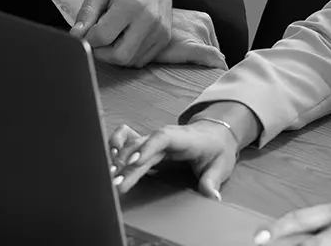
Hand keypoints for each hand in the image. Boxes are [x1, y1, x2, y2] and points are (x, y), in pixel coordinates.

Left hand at [70, 0, 184, 66]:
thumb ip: (87, 12)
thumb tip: (76, 35)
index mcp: (130, 4)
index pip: (103, 37)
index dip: (89, 39)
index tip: (87, 32)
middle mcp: (148, 20)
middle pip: (119, 56)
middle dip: (102, 53)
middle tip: (97, 40)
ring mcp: (159, 31)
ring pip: (131, 61)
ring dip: (115, 55)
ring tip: (113, 36)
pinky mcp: (165, 37)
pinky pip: (142, 59)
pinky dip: (129, 55)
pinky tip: (125, 38)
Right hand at [106, 119, 242, 200]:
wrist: (214, 134)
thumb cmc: (216, 148)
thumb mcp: (221, 165)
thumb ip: (212, 181)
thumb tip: (211, 196)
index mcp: (182, 138)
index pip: (162, 138)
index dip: (147, 148)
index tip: (134, 162)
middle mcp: (163, 137)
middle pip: (141, 147)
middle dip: (127, 165)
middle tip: (117, 183)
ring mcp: (153, 139)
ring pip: (131, 145)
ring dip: (118, 158)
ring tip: (110, 175)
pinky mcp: (148, 144)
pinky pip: (127, 138)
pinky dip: (116, 144)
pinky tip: (109, 159)